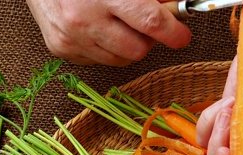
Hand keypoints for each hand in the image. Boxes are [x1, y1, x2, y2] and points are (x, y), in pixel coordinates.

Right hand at [26, 0, 191, 65]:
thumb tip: (174, 5)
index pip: (150, 22)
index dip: (173, 32)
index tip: (181, 36)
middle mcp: (84, 19)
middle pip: (137, 50)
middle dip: (149, 39)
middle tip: (146, 23)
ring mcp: (71, 38)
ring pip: (119, 60)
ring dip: (127, 45)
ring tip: (119, 22)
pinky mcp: (60, 48)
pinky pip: (98, 60)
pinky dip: (105, 47)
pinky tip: (98, 27)